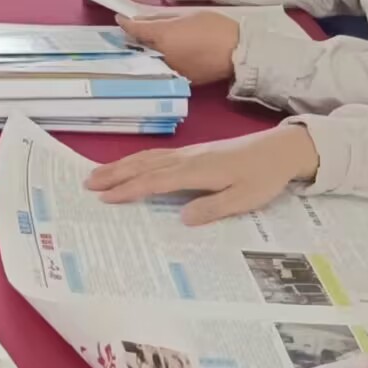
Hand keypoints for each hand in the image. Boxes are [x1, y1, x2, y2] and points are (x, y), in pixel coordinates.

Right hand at [85, 125, 319, 224]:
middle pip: (143, 165)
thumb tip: (182, 218)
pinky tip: (130, 164)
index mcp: (196, 171)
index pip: (155, 181)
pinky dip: (136, 160)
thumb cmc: (263, 177)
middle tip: (87, 184)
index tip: (106, 198)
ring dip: (121, 165)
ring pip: (147, 158)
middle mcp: (187, 159)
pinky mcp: (193, 152)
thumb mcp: (244, 199)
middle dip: (115, 174)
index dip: (130, 190)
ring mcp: (188, 153)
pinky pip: (156, 155)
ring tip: (97, 174)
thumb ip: (213, 208)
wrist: (280, 149)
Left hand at [117, 11, 239, 84]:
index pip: (136, 31)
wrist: (239, 51)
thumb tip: (143, 19)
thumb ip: (162, 19)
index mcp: (162, 38)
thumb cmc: (215, 27)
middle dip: (135, 40)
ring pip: (152, 59)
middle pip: (141, 47)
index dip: (126, 24)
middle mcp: (163, 57)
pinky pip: (167, 68)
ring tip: (146, 43)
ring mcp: (172, 70)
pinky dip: (163, 61)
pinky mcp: (184, 79)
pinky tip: (165, 54)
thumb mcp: (187, 16)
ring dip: (147, 52)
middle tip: (132, 31)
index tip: (120, 19)